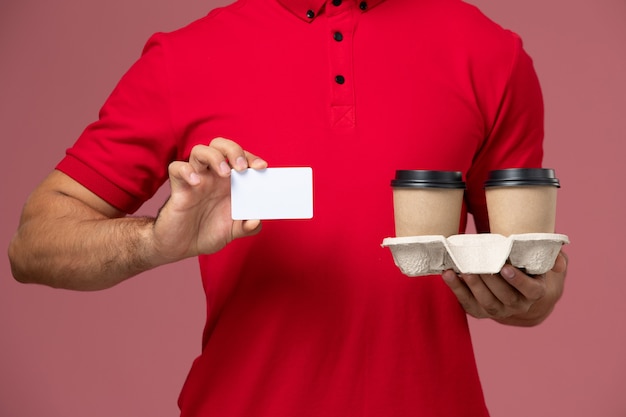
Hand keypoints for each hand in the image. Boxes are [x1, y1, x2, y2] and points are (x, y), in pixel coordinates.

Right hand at [150, 138, 267, 263]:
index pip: (240, 157)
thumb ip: (247, 227)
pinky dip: (186, 170)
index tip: (261, 167)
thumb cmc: (207, 233)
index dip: (251, 157)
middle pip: (220, 146)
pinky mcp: (178, 188)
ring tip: (224, 173)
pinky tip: (196, 183)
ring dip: (214, 157)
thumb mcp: (232, 232)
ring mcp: (195, 180)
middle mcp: (212, 176)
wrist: (181, 247)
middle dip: (233, 150)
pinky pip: (176, 168)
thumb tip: (256, 221)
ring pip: (199, 151)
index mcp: (228, 182)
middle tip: (242, 167)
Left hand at [442, 251, 567, 325]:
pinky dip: (456, 289)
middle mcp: (517, 305)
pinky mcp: (479, 311)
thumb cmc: (530, 267)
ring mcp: (497, 310)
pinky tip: (448, 274)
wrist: (516, 287)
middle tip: (478, 265)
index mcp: (534, 293)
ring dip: (472, 286)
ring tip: (462, 270)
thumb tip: (557, 262)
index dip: (518, 280)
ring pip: (485, 302)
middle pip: (504, 296)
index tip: (506, 267)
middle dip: (490, 281)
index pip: (530, 290)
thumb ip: (555, 257)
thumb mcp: (544, 261)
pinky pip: (467, 303)